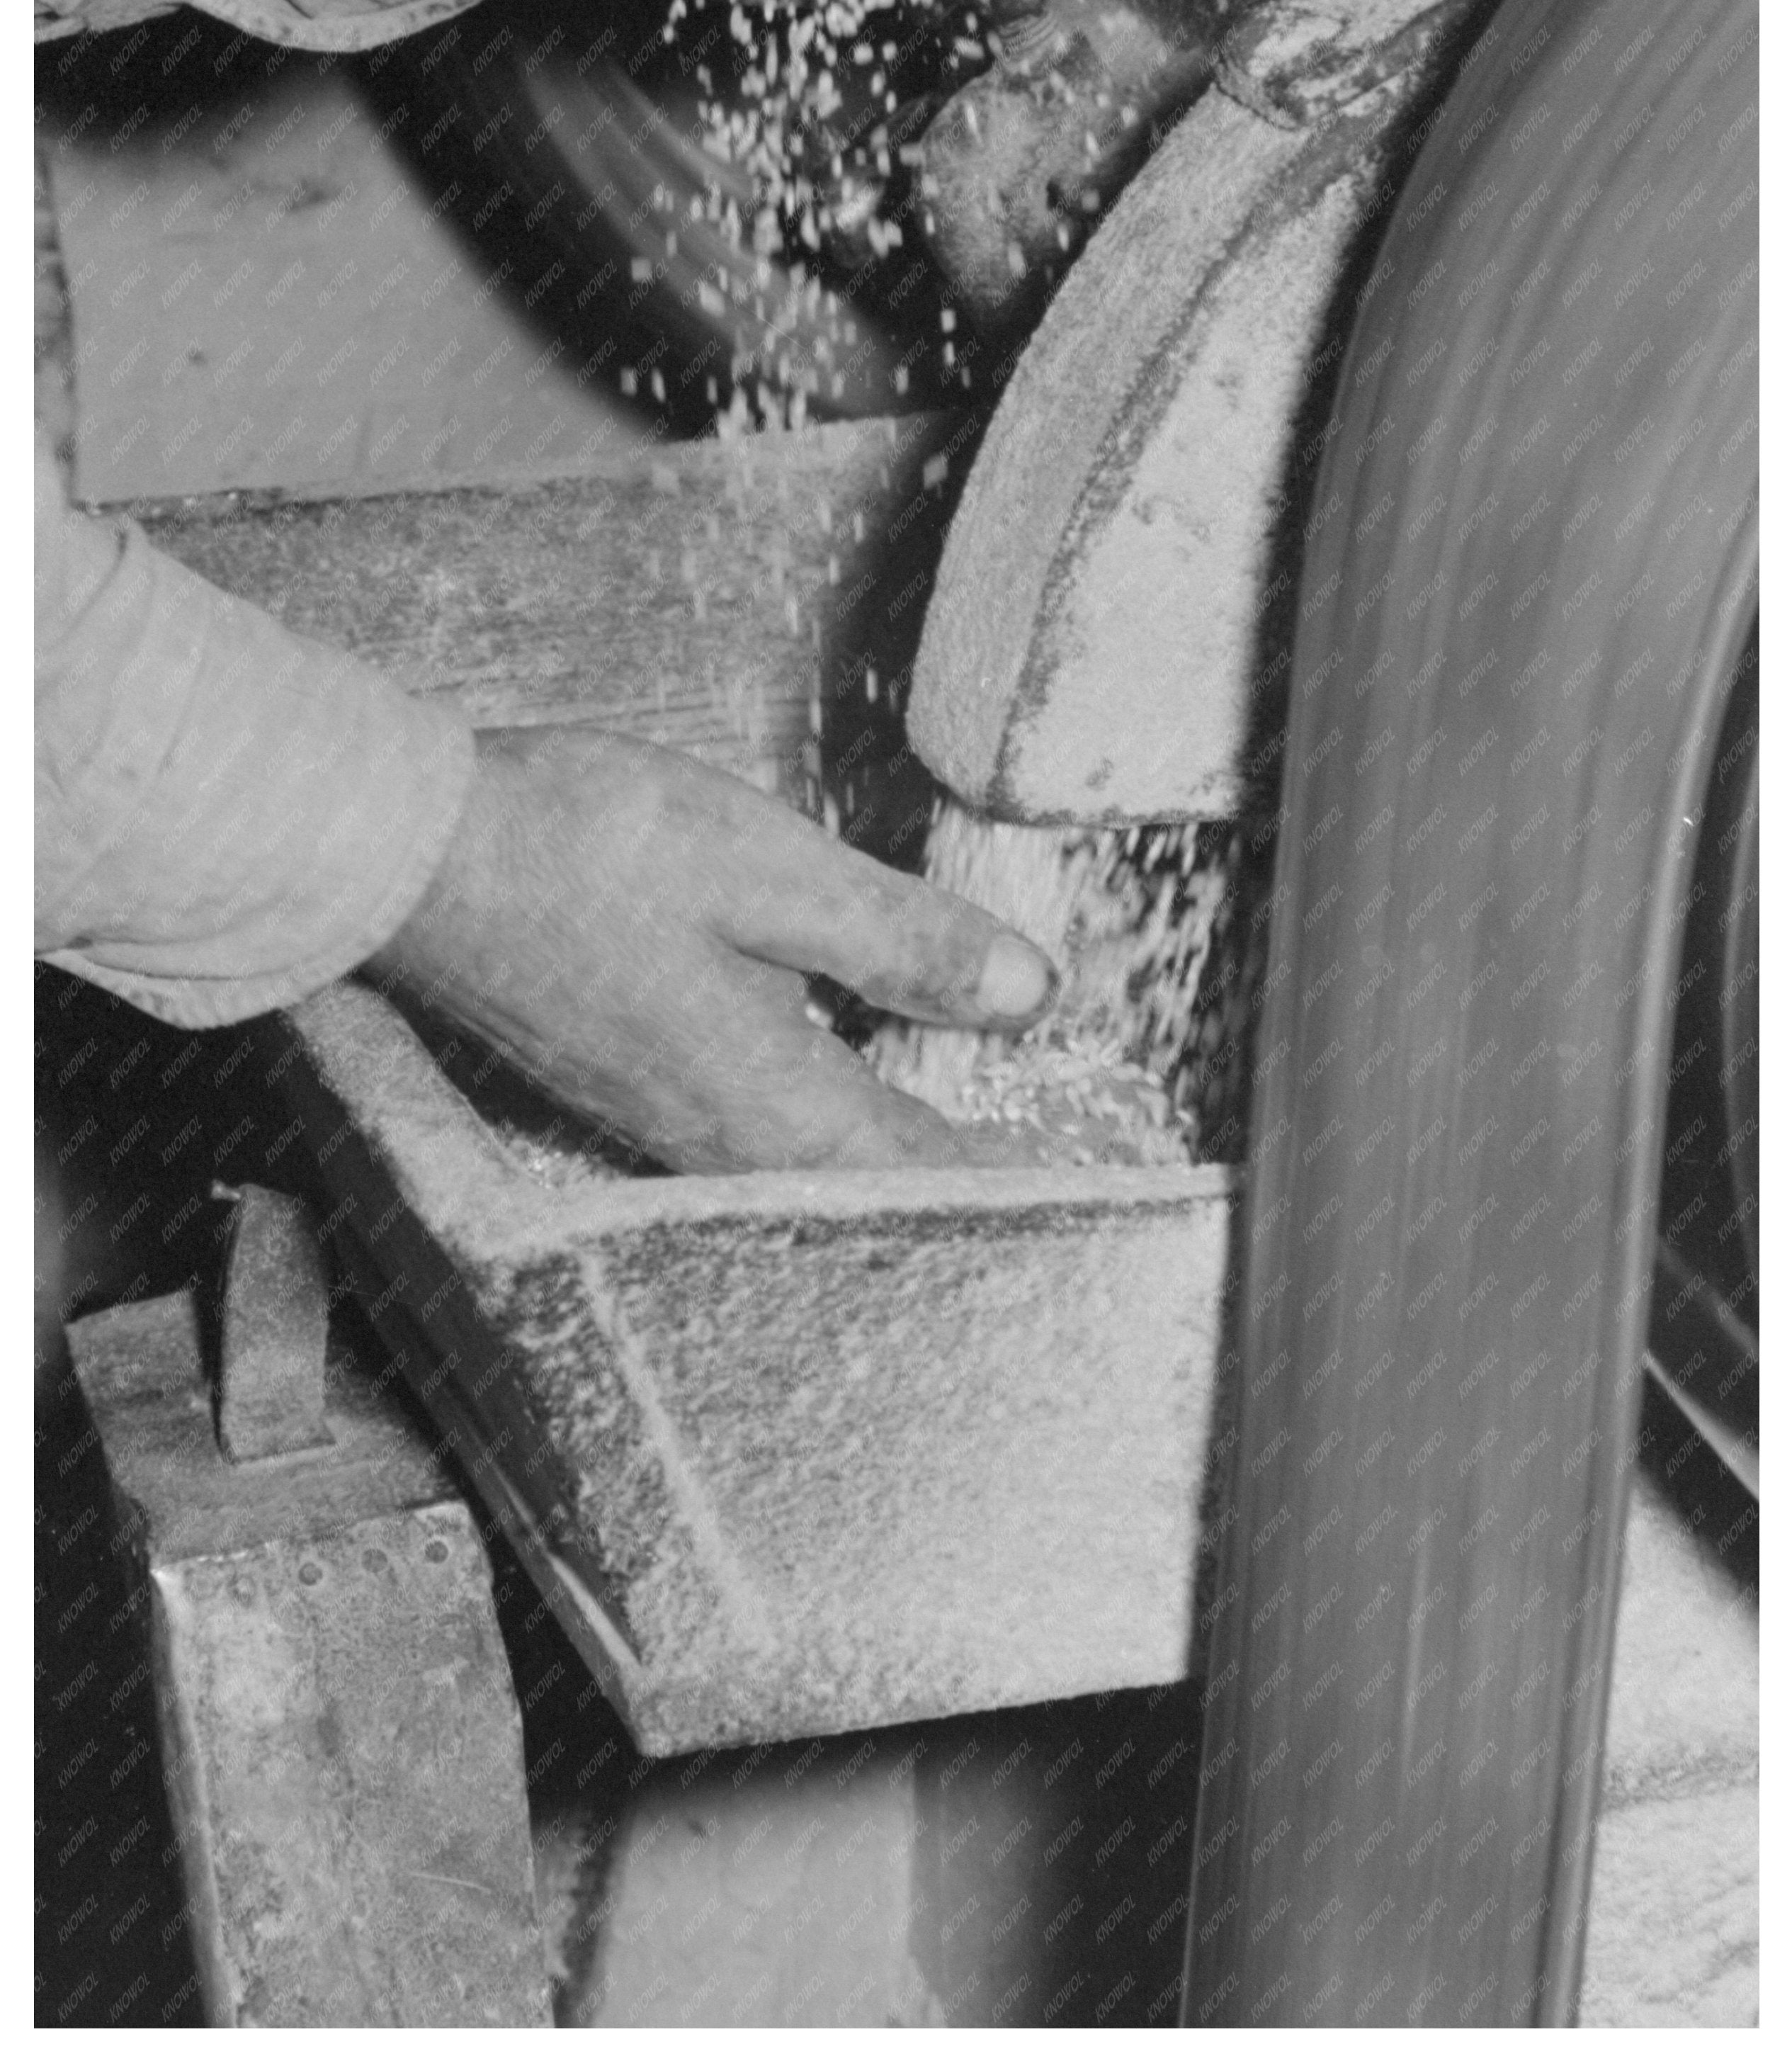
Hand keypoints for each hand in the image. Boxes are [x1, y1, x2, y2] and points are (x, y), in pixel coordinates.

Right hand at [368, 725, 1058, 1174]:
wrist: (415, 856)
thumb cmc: (584, 851)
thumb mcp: (769, 870)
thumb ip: (901, 938)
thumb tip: (1028, 995)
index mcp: (777, 1104)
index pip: (935, 1178)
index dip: (1027, 1194)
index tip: (1107, 1209)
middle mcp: (725, 1141)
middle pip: (879, 1195)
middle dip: (973, 1195)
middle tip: (1066, 1196)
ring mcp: (670, 1122)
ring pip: (819, 1173)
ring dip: (902, 1166)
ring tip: (983, 1160)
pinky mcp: (636, 1083)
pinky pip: (763, 1140)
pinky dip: (833, 1133)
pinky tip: (852, 1102)